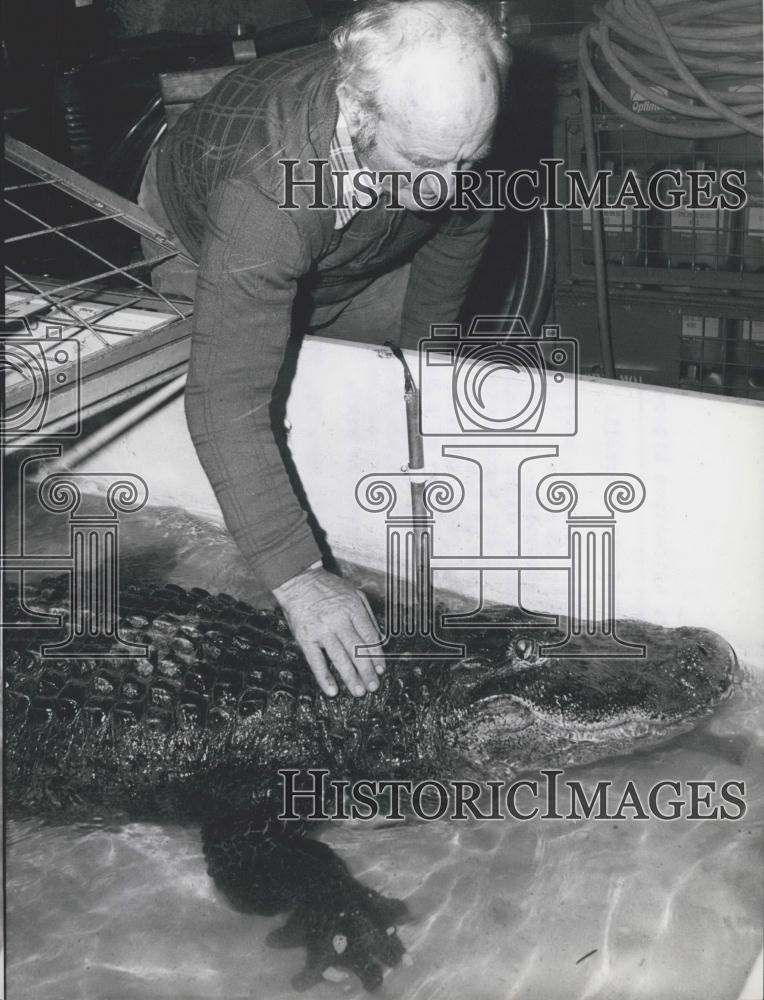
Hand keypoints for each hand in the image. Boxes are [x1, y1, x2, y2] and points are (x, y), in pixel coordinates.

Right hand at [273, 567, 383, 696]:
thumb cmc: (328, 588)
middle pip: (357, 650)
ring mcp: (321, 630)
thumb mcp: (354, 594)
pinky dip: (324, 677)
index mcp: (353, 609)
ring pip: (339, 658)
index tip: (381, 669)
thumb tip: (379, 640)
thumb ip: (368, 616)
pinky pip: (316, 661)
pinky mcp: (305, 638)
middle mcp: (338, 620)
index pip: (369, 637)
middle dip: (367, 671)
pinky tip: (332, 690)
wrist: (298, 580)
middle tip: (373, 686)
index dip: (377, 656)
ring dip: (350, 677)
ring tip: (358, 691)